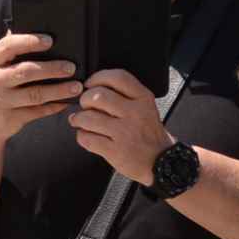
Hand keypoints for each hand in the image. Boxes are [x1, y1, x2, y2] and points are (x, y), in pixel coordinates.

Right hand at [0, 31, 79, 146]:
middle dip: (51, 68)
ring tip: (76, 86)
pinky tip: (66, 102)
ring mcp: (0, 101)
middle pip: (25, 71)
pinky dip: (54, 107)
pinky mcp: (10, 119)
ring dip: (58, 90)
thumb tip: (34, 26)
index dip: (29, 41)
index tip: (50, 40)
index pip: (8, 46)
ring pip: (34, 94)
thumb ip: (12, 49)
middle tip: (71, 67)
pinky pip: (36, 112)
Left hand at [68, 68, 174, 182]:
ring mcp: (124, 132)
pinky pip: (87, 138)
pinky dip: (81, 136)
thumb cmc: (148, 133)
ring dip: (78, 119)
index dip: (97, 77)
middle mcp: (135, 113)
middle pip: (98, 96)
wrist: (160, 161)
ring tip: (79, 121)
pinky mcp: (115, 150)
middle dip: (84, 100)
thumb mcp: (146, 107)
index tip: (90, 84)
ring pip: (88, 117)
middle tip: (84, 106)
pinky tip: (87, 135)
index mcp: (143, 98)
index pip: (117, 77)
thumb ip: (125, 95)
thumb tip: (93, 87)